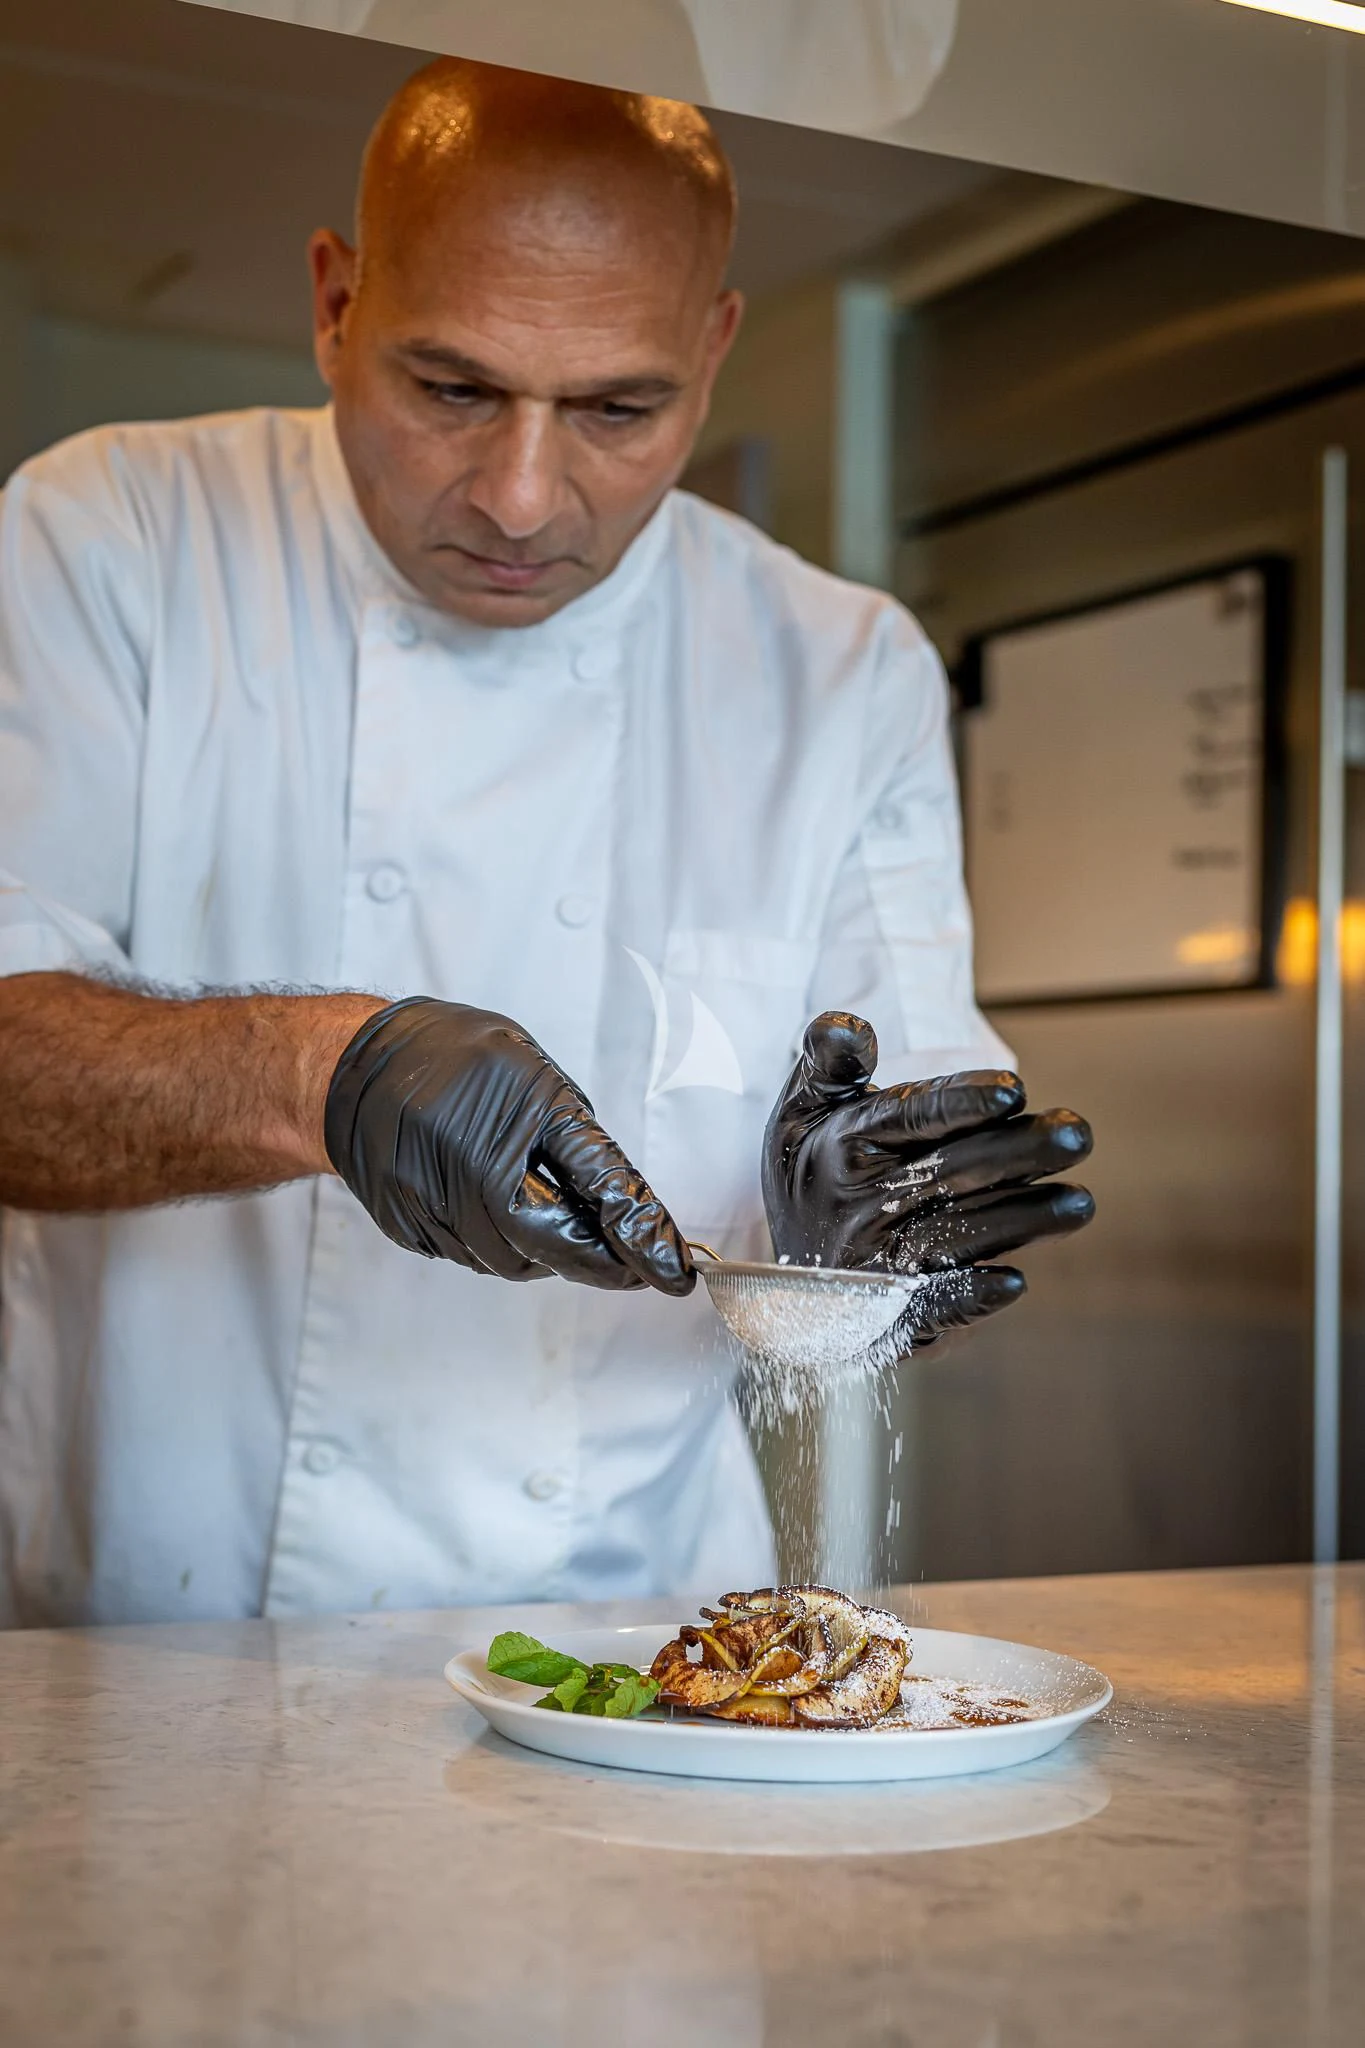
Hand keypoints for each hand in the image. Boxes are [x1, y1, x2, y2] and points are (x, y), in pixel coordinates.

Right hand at [324, 998, 693, 1294]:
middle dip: (601, 1262)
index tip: (677, 1272)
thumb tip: (623, 1208)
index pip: (598, 1189)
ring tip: (553, 1215)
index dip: (643, 1236)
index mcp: (517, 1113)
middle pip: (552, 1247)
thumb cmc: (457, 1058)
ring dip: (549, 1254)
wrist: (357, 1065)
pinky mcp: (408, 1226)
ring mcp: (433, 1202)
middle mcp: (471, 1164)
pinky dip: (501, 1245)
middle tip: (635, 1266)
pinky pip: (472, 1255)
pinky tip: (499, 1210)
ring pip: (512, 1261)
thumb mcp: (535, 1077)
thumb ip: (578, 1144)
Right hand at [762, 1011, 1092, 1339]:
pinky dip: (968, 1297)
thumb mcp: (803, 1111)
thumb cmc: (813, 1175)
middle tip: (1077, 1134)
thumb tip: (853, 1027)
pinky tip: (1014, 1282)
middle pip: (948, 1173)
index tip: (1014, 1089)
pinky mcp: (893, 1312)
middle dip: (1017, 1154)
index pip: (908, 1117)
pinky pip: (931, 1305)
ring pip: (956, 1236)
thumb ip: (831, 1064)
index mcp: (843, 1146)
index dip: (961, 1103)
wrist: (790, 1277)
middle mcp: (860, 1205)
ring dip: (1020, 1222)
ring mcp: (877, 1261)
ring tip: (1080, 1203)